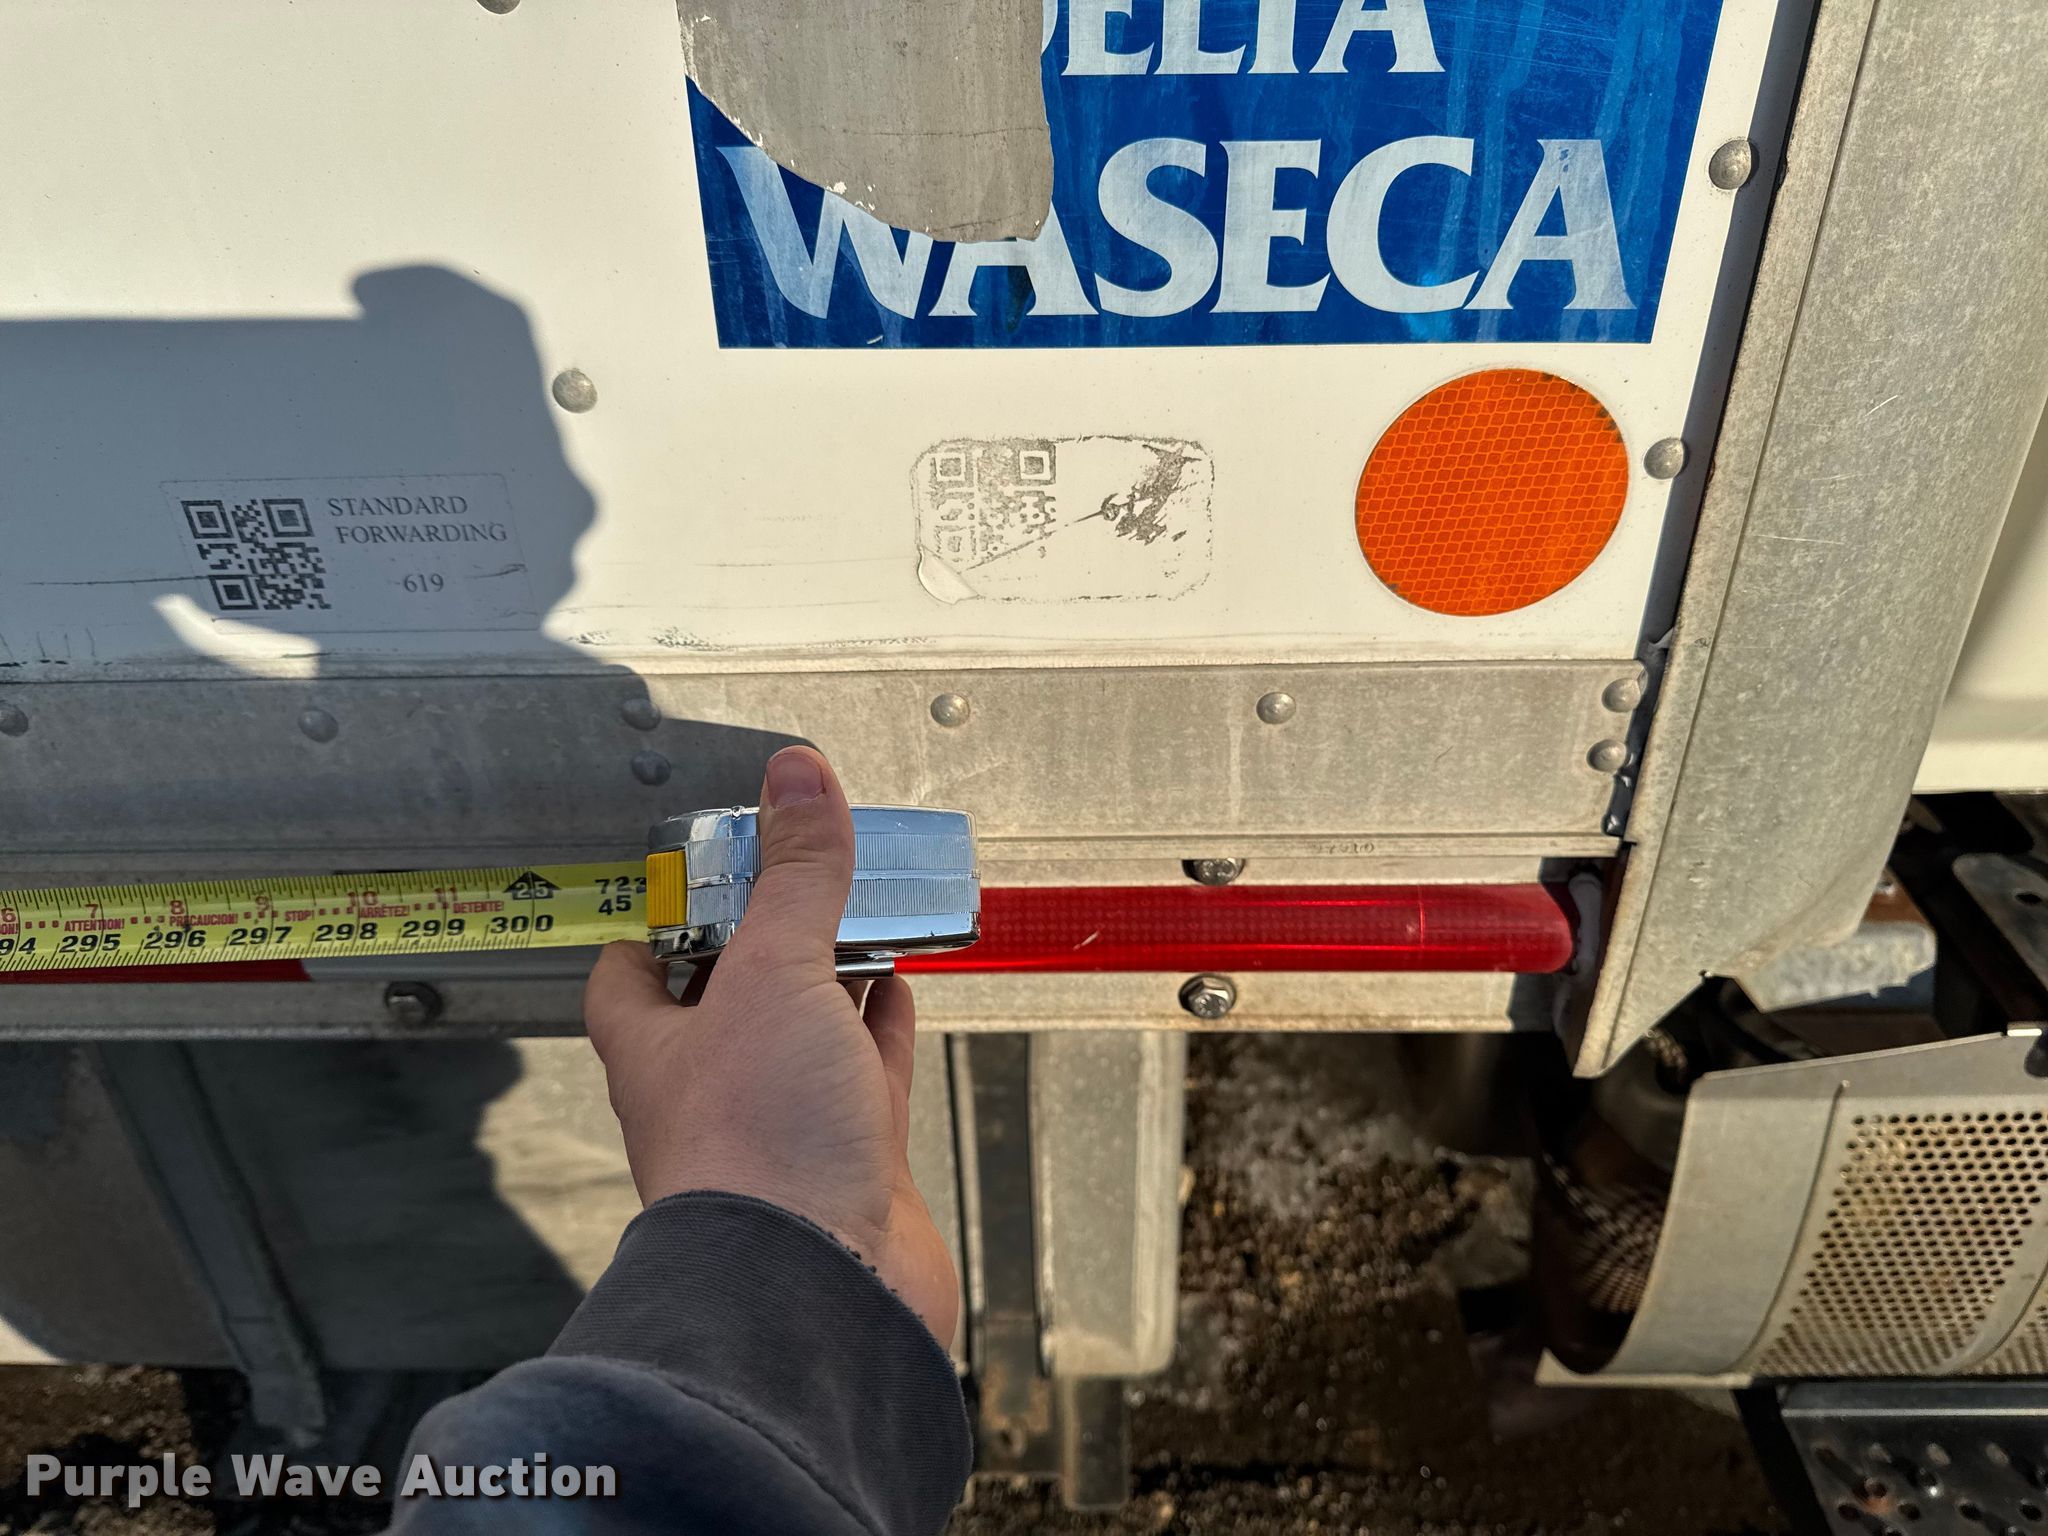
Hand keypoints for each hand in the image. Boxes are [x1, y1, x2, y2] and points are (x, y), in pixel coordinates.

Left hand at [582, 746, 959, 1346]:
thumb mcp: (773, 973)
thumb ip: (795, 874)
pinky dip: (880, 1027)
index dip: (660, 912)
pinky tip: (895, 993)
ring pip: (802, 1028)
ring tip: (860, 913)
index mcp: (657, 1044)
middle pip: (730, 991)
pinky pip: (863, 1074)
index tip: (700, 862)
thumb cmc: (755, 1152)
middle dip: (766, 933)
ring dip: (830, 973)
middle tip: (801, 872)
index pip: (633, 967)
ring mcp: (782, 1123)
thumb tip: (795, 779)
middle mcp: (712, 1085)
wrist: (820, 1288)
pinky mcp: (850, 1158)